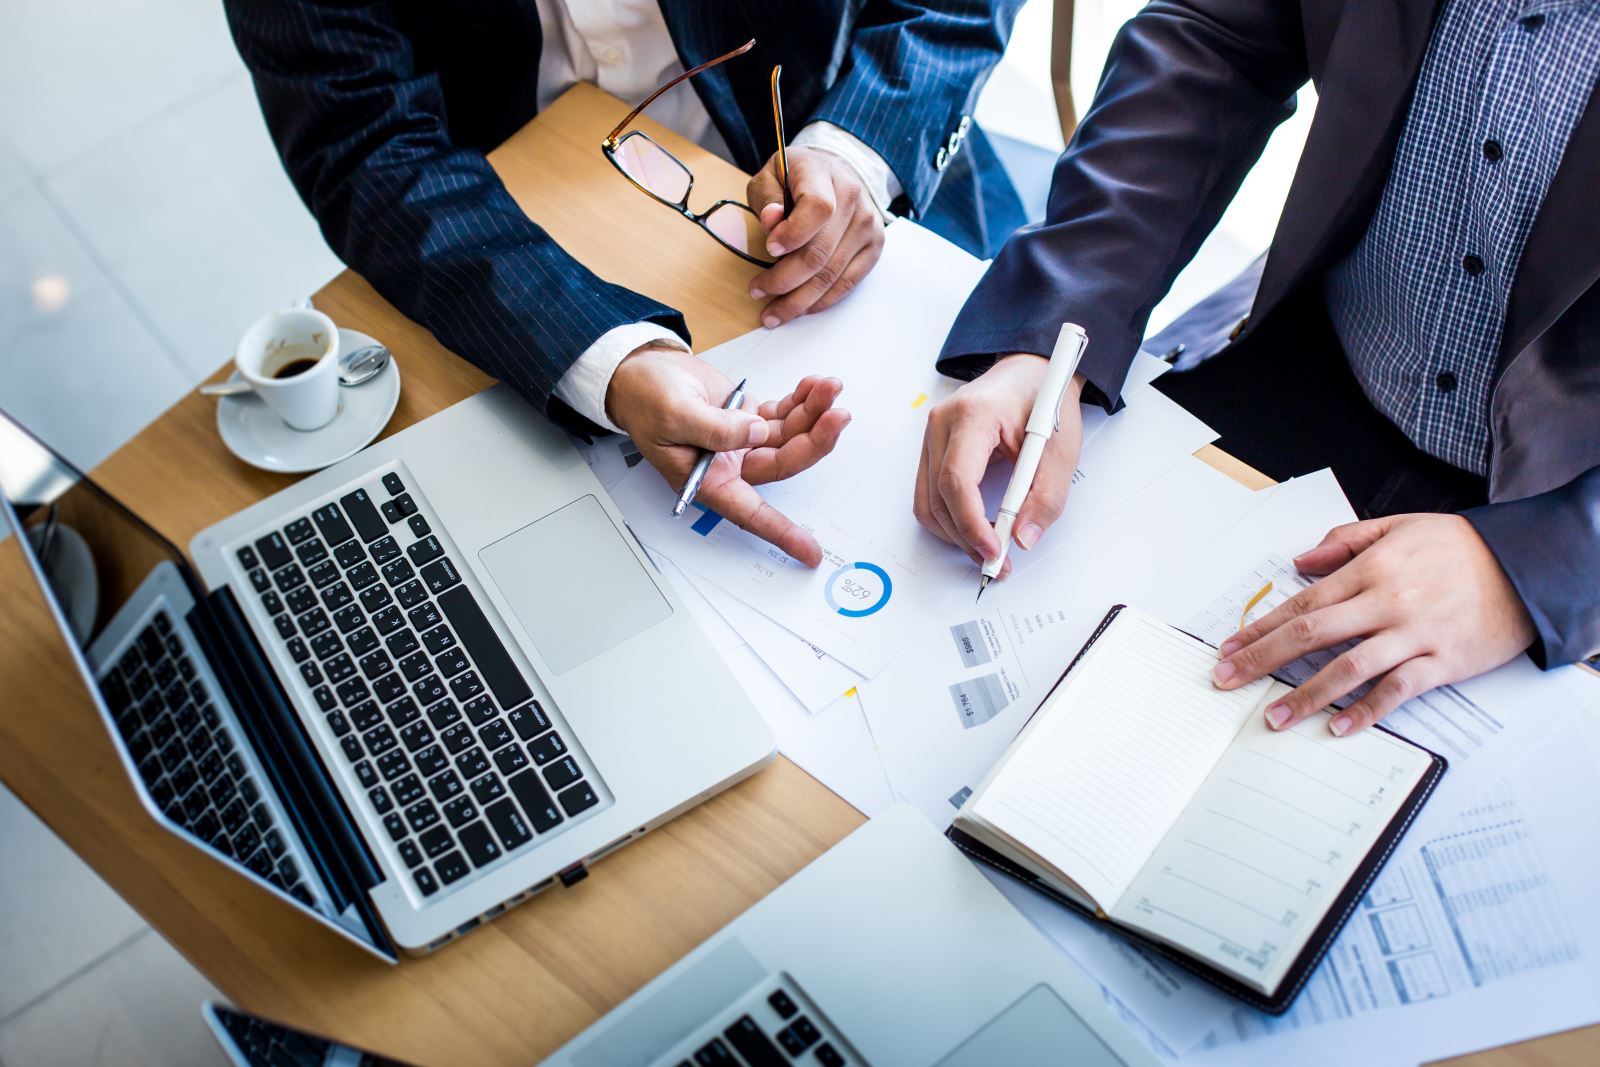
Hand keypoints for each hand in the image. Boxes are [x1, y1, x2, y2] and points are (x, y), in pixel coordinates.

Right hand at [606, 345, 849, 566]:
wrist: (642, 373)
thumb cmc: (646, 401)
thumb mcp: (674, 415)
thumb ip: (717, 428)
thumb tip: (758, 431)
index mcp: (710, 480)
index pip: (752, 513)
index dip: (781, 533)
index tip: (809, 553)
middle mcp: (731, 466)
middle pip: (784, 463)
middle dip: (815, 440)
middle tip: (836, 416)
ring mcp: (744, 442)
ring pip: (791, 436)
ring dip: (814, 413)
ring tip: (828, 388)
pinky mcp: (749, 418)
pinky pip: (785, 415)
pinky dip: (803, 401)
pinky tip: (814, 387)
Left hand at [745, 147, 885, 327]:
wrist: (837, 172)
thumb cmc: (798, 177)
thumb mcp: (772, 175)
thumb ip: (766, 197)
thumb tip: (771, 220)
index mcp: (824, 175)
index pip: (817, 209)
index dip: (793, 234)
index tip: (770, 249)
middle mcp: (853, 199)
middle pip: (820, 252)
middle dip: (784, 280)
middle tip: (757, 291)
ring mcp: (867, 225)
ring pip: (832, 275)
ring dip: (799, 300)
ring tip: (772, 313)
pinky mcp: (874, 246)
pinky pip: (847, 282)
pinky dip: (822, 301)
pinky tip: (800, 308)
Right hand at [913, 355, 1084, 575]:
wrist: (1030, 371)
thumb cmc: (1044, 398)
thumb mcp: (1060, 448)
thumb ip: (1045, 496)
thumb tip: (1023, 538)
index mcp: (973, 415)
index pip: (957, 479)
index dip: (972, 523)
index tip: (996, 550)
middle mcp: (942, 423)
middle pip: (938, 498)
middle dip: (966, 538)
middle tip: (999, 563)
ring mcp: (931, 436)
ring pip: (928, 503)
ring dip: (955, 535)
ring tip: (990, 550)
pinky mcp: (933, 449)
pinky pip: (930, 495)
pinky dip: (950, 520)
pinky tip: (976, 530)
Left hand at [1213, 514, 1536, 734]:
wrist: (1526, 565)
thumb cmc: (1461, 547)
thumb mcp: (1399, 526)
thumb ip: (1345, 541)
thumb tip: (1300, 562)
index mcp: (1371, 570)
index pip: (1301, 603)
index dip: (1261, 628)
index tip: (1230, 647)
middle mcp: (1386, 602)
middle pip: (1311, 634)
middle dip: (1263, 659)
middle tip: (1228, 680)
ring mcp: (1415, 634)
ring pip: (1349, 668)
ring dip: (1307, 695)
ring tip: (1274, 717)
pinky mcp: (1444, 661)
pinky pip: (1399, 690)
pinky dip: (1368, 710)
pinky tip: (1340, 727)